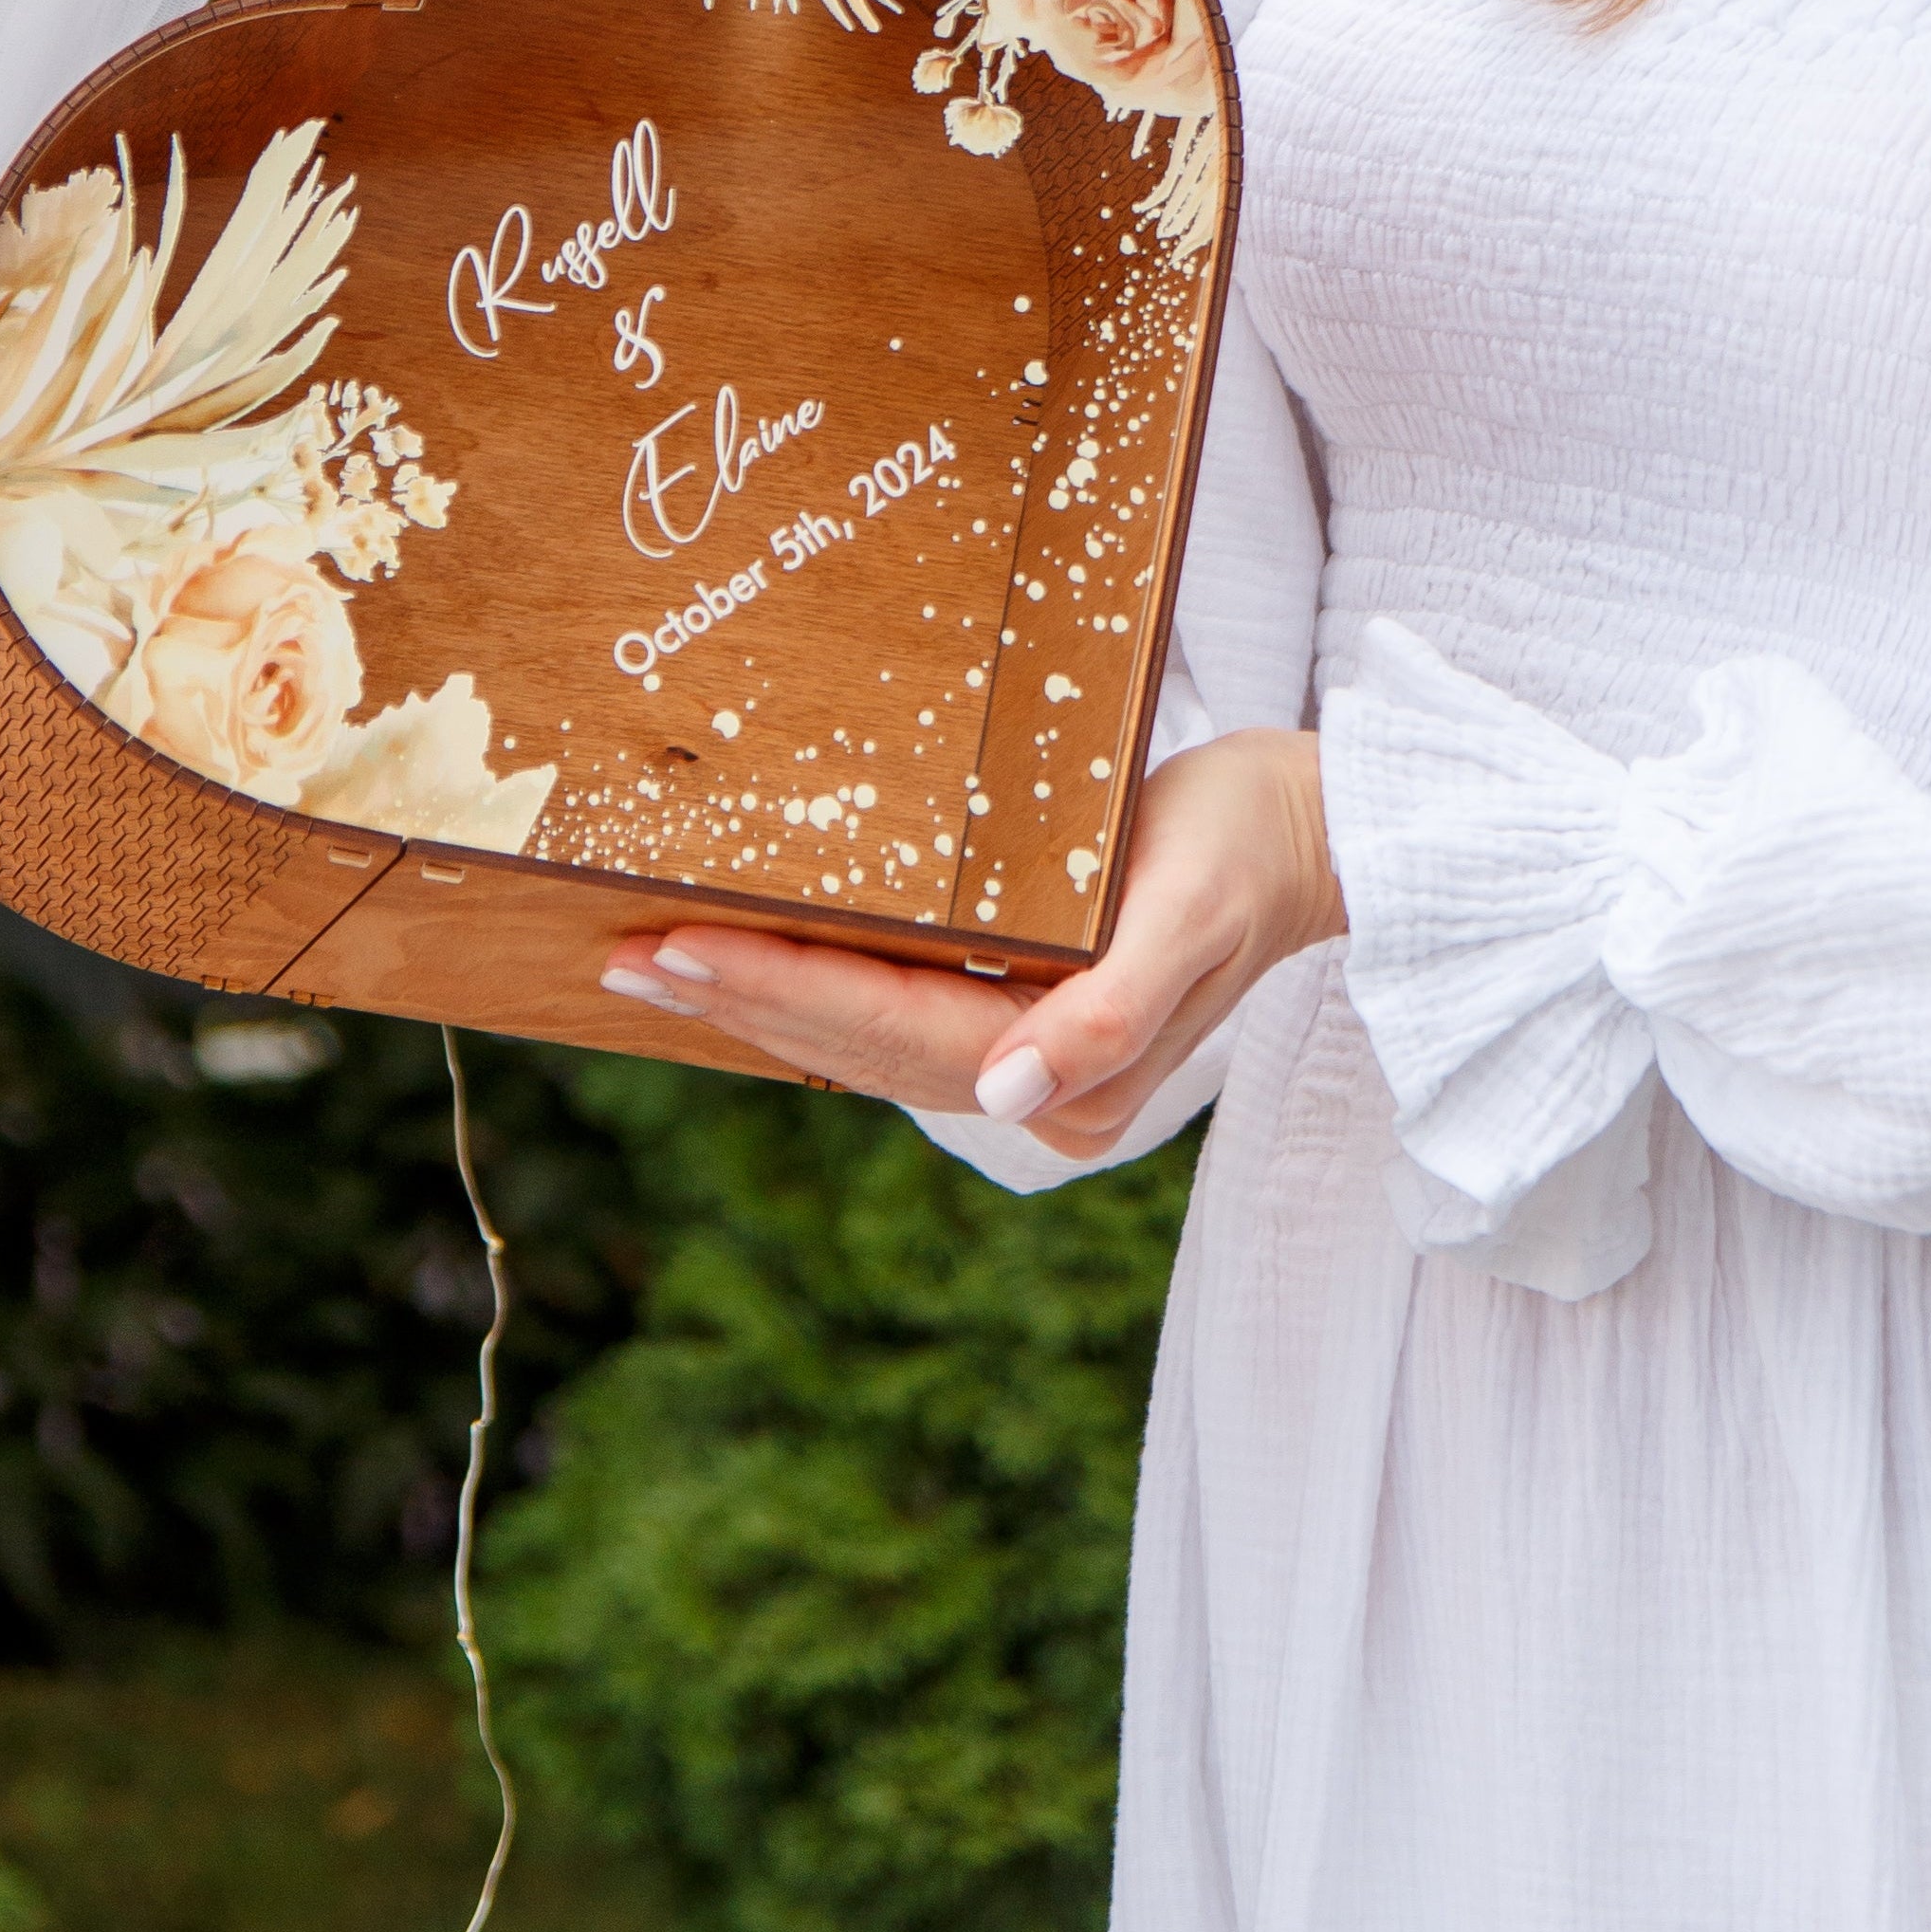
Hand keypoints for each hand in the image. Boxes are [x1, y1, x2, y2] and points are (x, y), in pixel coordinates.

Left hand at [595, 726, 1343, 1157]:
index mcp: (1072, 1078)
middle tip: (620, 961)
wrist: (1310, 833)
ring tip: (656, 967)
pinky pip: (894, 1023)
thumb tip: (1008, 1098)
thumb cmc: (1243, 846)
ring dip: (759, 1005)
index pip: (885, 1032)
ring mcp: (1034, 1070)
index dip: (772, 991)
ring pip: (863, 1045)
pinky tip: (756, 973)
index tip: (671, 952)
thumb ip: (1106, 1013)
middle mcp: (1044, 1094)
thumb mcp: (1183, 913)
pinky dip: (815, 998)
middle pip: (858, 1050)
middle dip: (737, 1003)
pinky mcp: (1027, 1028)